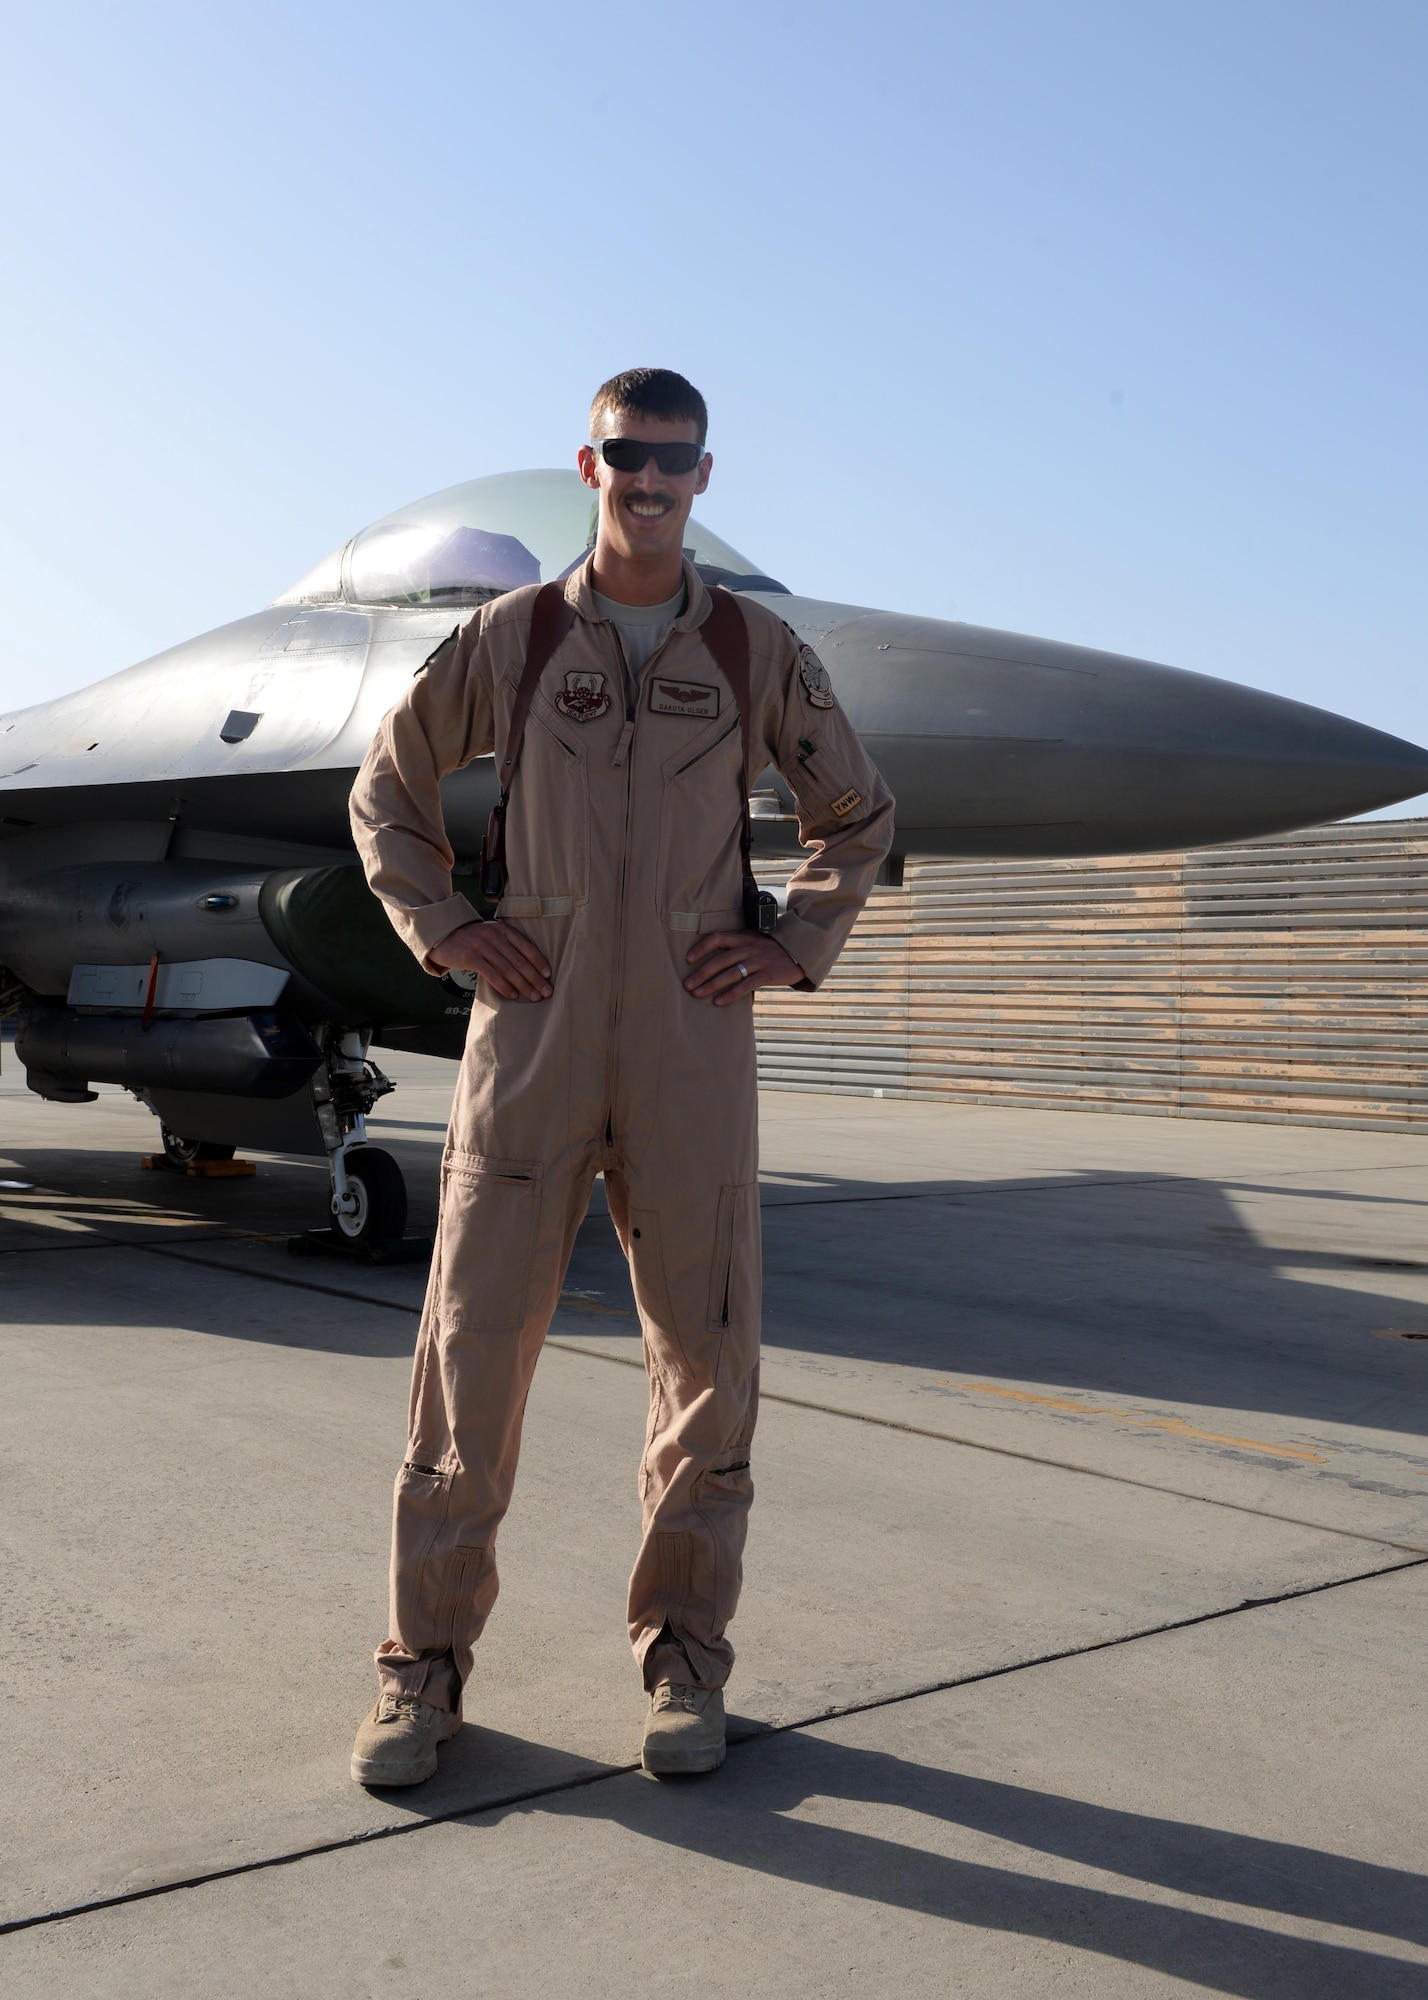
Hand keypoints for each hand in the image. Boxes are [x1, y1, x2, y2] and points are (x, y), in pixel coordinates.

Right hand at [431, 920, 552, 1001]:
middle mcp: (494, 936)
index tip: (548, 975)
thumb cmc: (470, 938)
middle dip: (535, 978)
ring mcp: (482, 946)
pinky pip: (492, 975)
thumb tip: (528, 966)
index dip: (539, 961)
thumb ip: (506, 944)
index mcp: (503, 929)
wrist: (443, 934)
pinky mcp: (471, 957)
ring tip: (533, 997)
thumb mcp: (490, 934)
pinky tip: (513, 995)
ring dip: (523, 985)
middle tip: (547, 992)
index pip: (526, 946)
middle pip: (520, 960)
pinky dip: (504, 986)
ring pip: (508, 969)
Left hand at [684, 931, 802, 1006]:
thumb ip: (735, 945)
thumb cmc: (770, 949)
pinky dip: (731, 994)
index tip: (687, 959)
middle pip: (720, 959)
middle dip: (701, 973)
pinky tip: (719, 1002)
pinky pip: (746, 985)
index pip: (717, 938)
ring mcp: (759, 961)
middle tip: (687, 985)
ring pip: (731, 973)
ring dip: (712, 985)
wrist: (799, 953)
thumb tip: (711, 957)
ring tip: (697, 994)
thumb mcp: (753, 940)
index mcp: (742, 937)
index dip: (701, 948)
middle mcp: (749, 947)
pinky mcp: (768, 974)